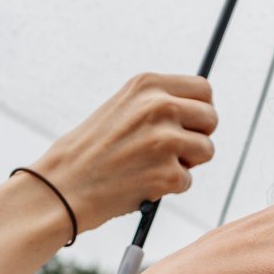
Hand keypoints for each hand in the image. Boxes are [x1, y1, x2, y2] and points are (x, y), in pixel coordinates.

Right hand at [29, 74, 216, 229]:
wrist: (62, 186)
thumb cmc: (90, 151)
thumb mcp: (122, 108)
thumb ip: (157, 104)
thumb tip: (200, 111)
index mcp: (148, 85)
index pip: (203, 89)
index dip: (200, 110)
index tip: (191, 124)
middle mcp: (159, 106)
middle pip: (211, 118)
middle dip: (198, 136)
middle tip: (175, 151)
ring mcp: (164, 139)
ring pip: (206, 150)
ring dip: (186, 164)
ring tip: (152, 166)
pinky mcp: (167, 173)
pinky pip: (187, 181)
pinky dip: (168, 188)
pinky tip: (141, 182)